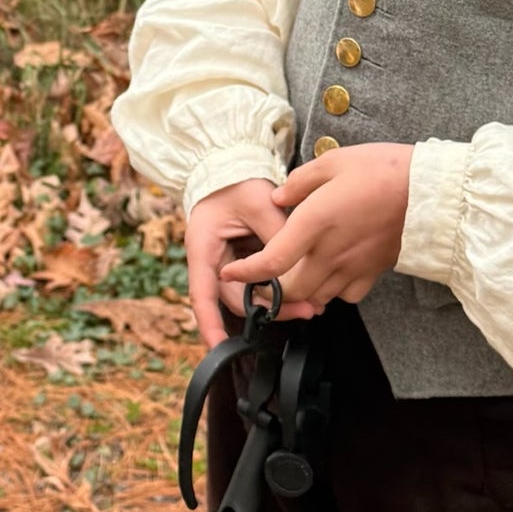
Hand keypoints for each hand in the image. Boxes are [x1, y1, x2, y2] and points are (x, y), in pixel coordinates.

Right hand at [186, 178, 320, 345]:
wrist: (229, 165)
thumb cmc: (234, 180)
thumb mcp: (258, 203)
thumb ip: (277, 233)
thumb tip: (298, 263)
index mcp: (203, 248)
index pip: (202, 295)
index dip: (209, 324)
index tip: (218, 347)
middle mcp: (211, 261)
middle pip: (236, 299)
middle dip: (268, 311)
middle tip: (305, 311)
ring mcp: (226, 262)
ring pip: (249, 294)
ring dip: (276, 302)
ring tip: (309, 304)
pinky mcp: (241, 260)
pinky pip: (256, 282)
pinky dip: (276, 288)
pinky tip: (299, 289)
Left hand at [220, 143, 411, 310]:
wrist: (430, 192)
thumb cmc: (382, 170)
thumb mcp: (332, 162)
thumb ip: (298, 183)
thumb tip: (278, 197)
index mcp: (315, 223)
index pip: (273, 261)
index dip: (247, 273)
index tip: (232, 271)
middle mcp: (331, 252)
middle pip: (292, 290)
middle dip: (273, 290)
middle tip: (263, 277)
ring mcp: (354, 266)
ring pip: (317, 297)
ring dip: (301, 292)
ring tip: (294, 275)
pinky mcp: (373, 272)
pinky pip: (345, 295)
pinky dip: (331, 291)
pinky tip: (330, 273)